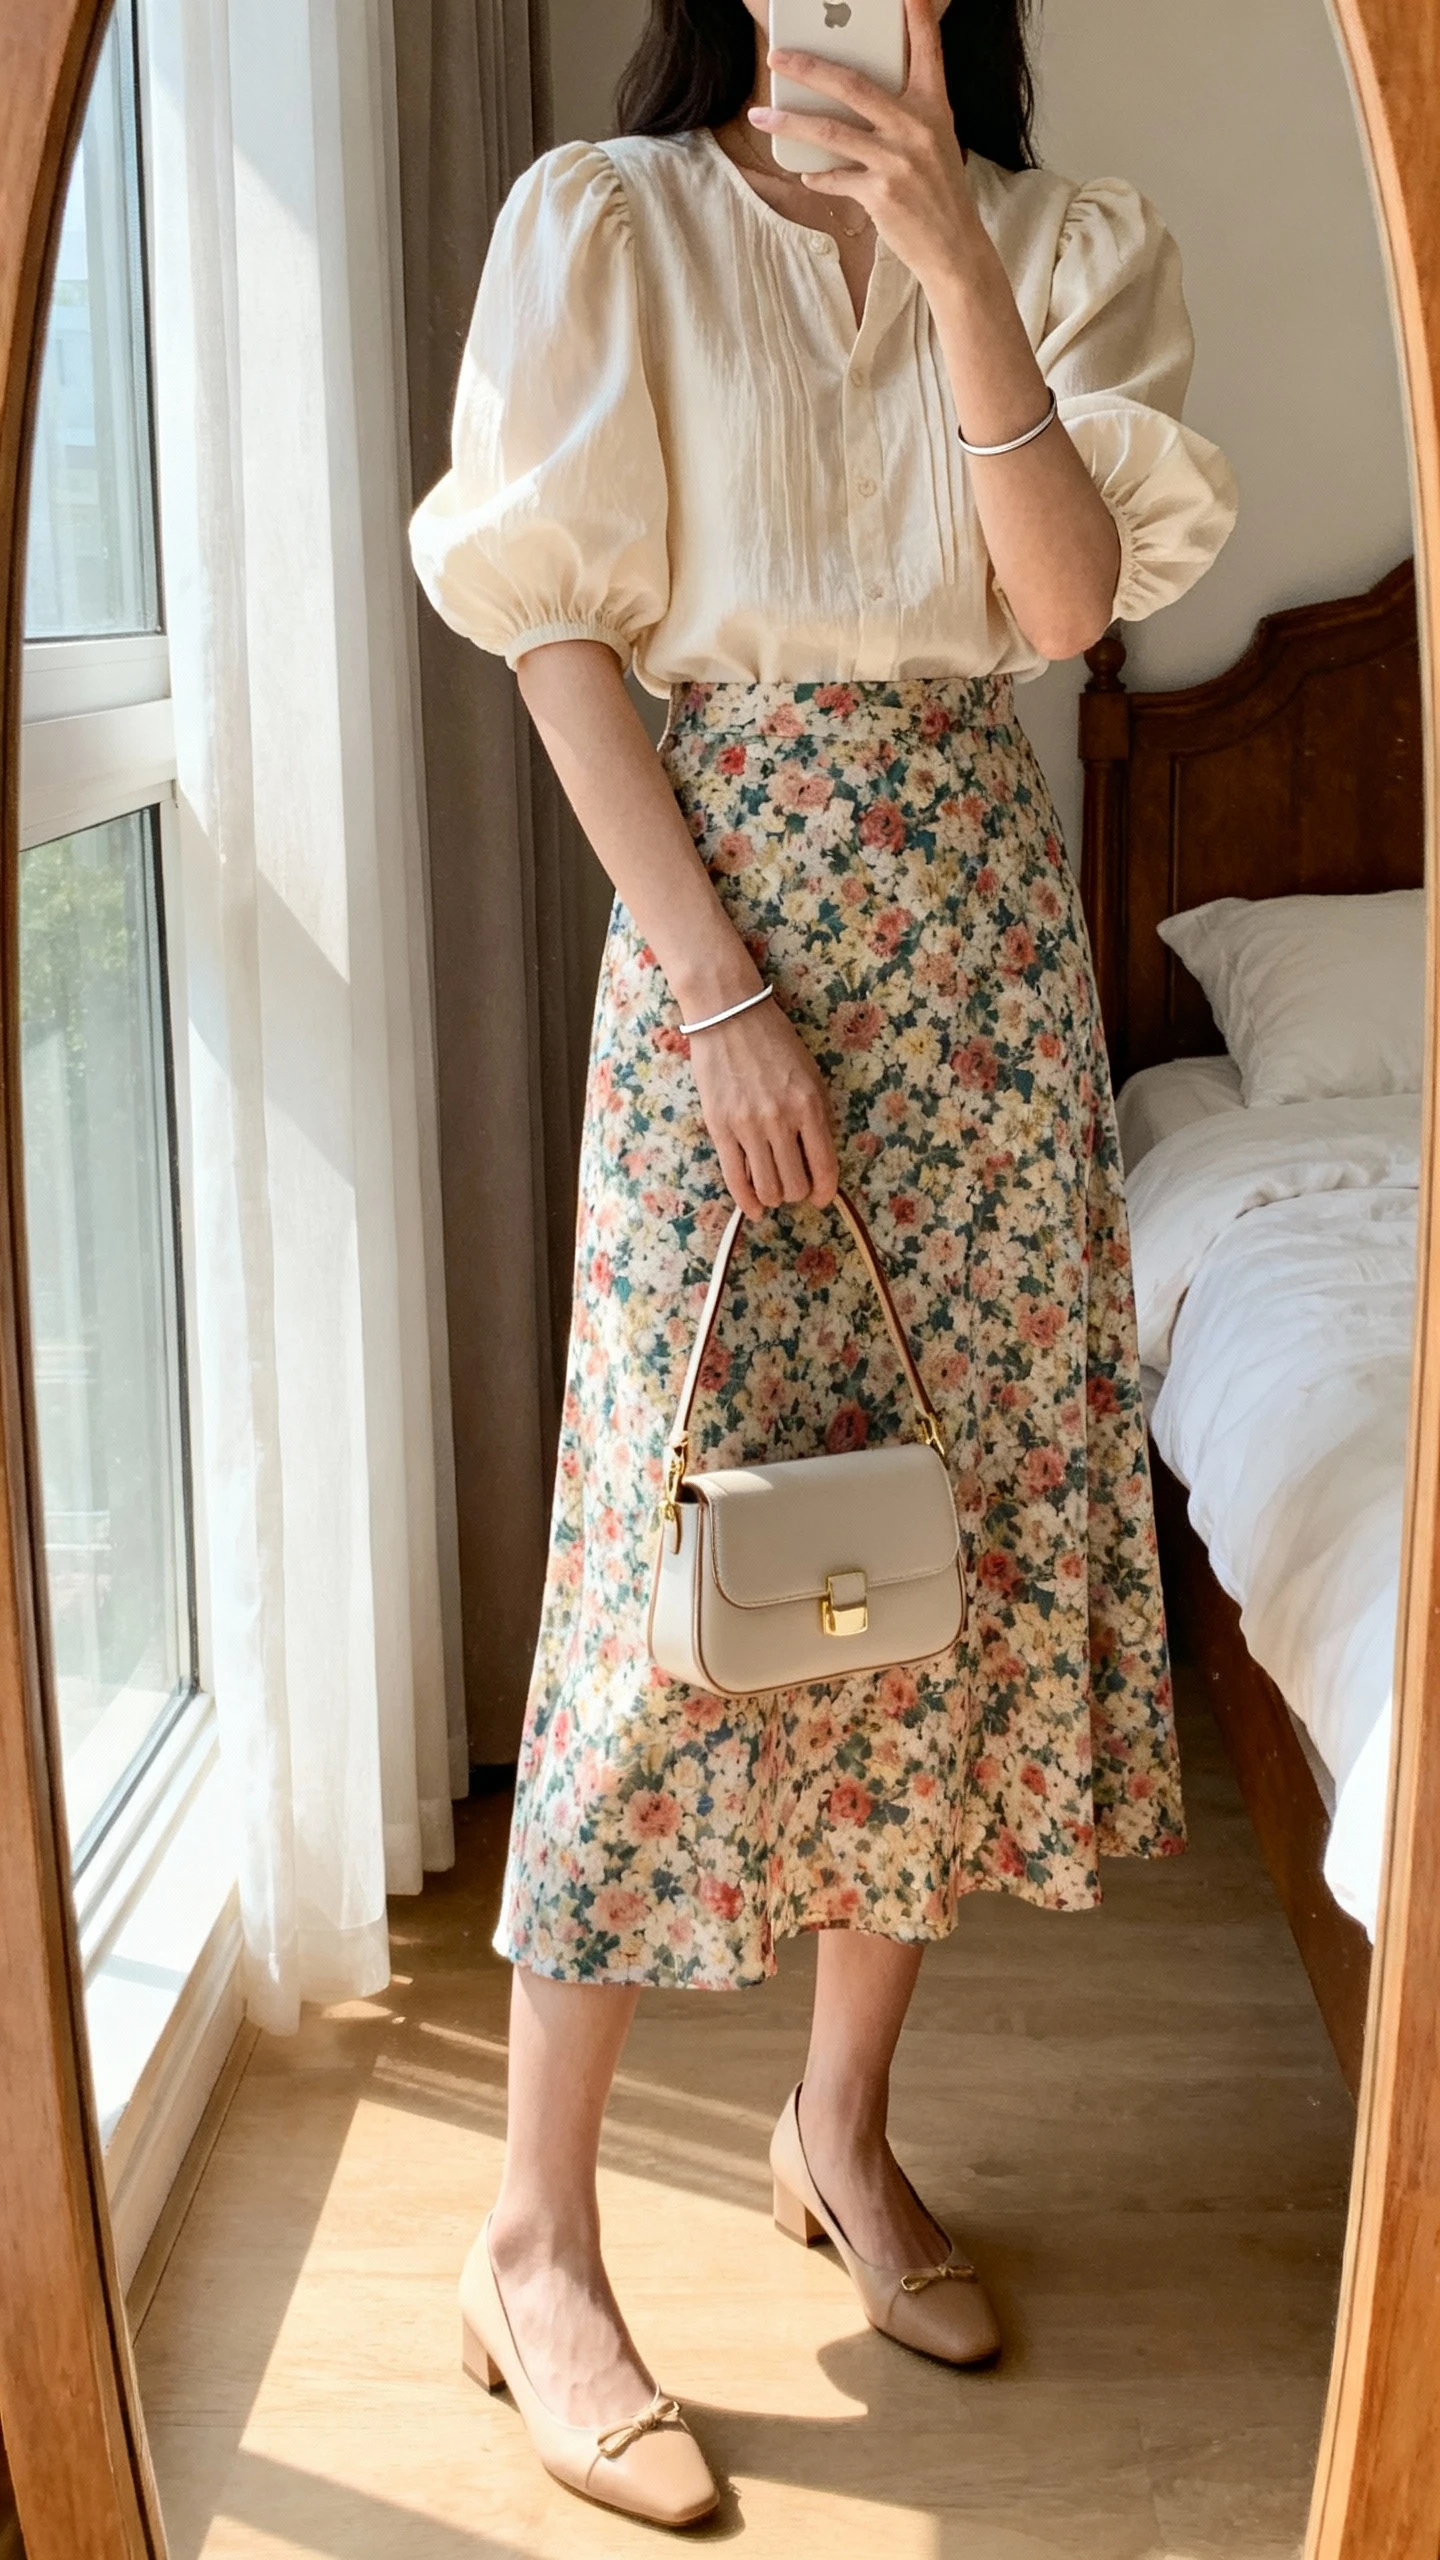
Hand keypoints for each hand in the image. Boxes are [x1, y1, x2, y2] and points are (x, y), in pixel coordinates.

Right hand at [688, 1000, 839, 1220]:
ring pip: (767, 1188)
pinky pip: (735, 1178)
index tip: (822, 1198)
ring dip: (774, 1197)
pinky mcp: (720, 1128)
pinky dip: (747, 1201)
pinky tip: (754, 1208)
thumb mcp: (811, 1075)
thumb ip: (818, 1116)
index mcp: (809, 1105)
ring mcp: (748, 1126)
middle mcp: (780, 1120)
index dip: (825, 1191)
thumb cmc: (774, 1041)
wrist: (728, 1015)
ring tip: (773, 1191)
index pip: (824, 1167)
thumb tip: (818, 1160)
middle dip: (798, 1193)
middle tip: (794, 1186)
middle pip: (795, 1184)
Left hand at [751, 0, 981, 291]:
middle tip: (777, 55)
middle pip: (852, 85)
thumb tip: (853, 96)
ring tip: (760, 116)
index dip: (916, 15)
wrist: (954, 247)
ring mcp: (896, 161)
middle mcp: (915, 127)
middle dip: (809, 67)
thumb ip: (902, 113)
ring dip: (790, 123)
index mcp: (933, 107)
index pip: (926, 49)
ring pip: (830, 132)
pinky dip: (817, 176)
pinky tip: (806, 175)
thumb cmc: (940, 191)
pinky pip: (835, 178)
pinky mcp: (880, 194)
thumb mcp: (934, 140)